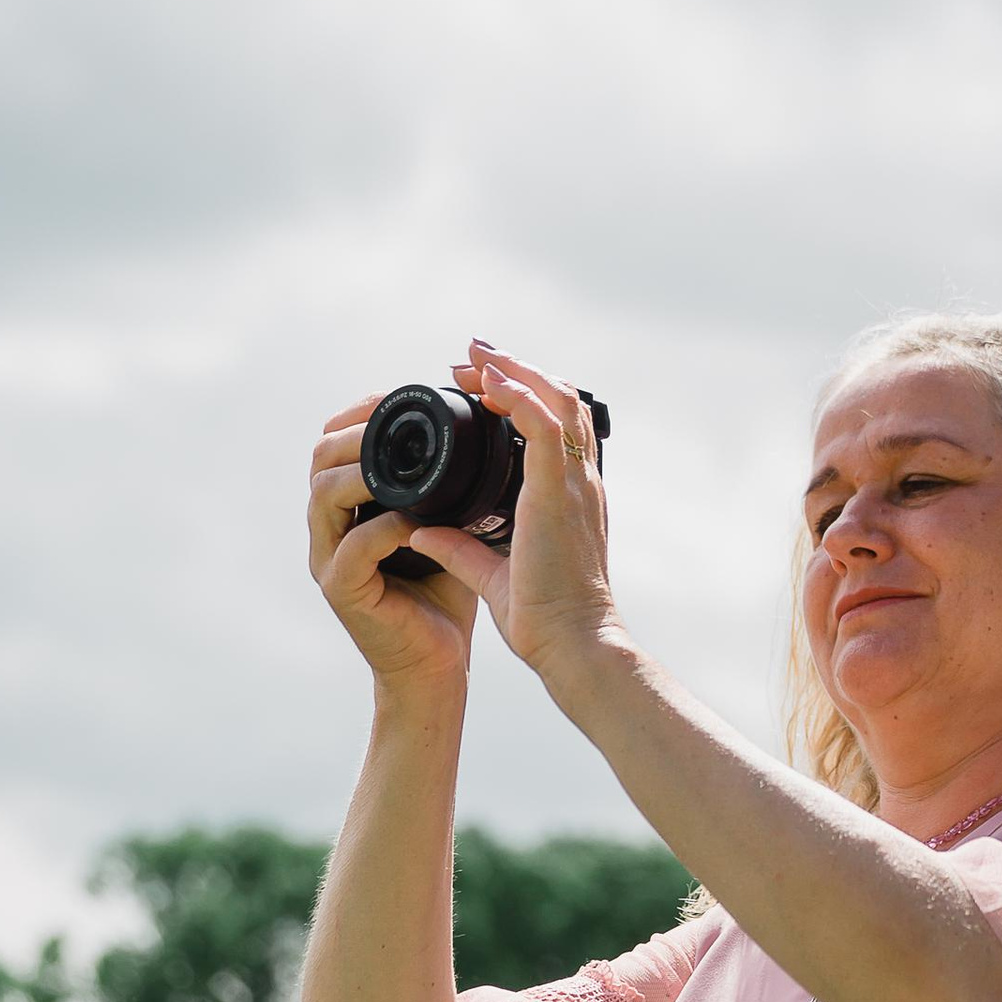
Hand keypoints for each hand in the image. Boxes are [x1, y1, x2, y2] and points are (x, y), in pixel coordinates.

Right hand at [308, 392, 484, 690]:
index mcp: (349, 508)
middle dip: (356, 431)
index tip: (399, 396)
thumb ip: (448, 484)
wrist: (439, 665)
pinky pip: (354, 546)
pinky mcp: (343, 591)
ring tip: (405, 465)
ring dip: (364, 472)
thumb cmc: (444, 596)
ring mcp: (328, 560)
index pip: (335, 443)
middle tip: (398, 420)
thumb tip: (482, 427)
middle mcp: (329, 530)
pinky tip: (418, 522)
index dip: (361, 413)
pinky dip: (386, 527)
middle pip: (319, 459)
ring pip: (324, 495)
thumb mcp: (447, 525)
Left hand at [403, 342, 615, 681]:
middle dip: (519, 371)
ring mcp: (576, 485)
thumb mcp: (494, 572)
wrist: (573, 644)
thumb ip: (461, 548)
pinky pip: (544, 427)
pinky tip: (489, 383)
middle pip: (563, 403)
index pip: (560, 430)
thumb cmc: (545, 618)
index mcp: (571, 499)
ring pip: (558, 402)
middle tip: (475, 357)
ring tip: (477, 356)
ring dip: (516, 371)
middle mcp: (581, 484)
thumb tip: (421, 532)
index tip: (482, 385)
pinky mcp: (559, 493)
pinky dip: (518, 396)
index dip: (525, 398)